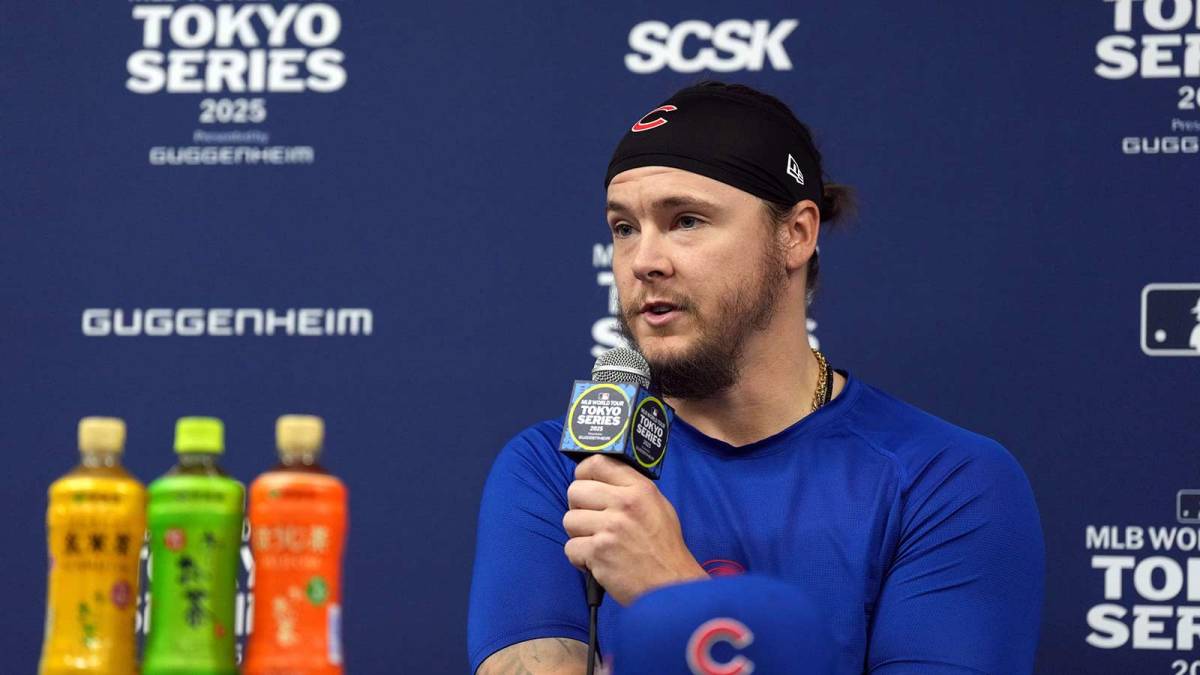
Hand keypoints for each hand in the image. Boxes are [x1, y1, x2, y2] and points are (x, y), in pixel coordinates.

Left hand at [562, 455, 706, 605]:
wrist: (671, 586)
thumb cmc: (665, 549)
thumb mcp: (658, 506)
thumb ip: (631, 489)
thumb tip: (600, 479)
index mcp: (639, 488)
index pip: (597, 463)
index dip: (584, 474)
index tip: (586, 485)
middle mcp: (624, 503)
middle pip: (575, 491)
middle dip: (579, 508)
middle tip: (593, 523)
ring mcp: (610, 527)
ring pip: (569, 520)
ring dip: (579, 535)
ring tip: (599, 545)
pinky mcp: (598, 552)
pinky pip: (570, 548)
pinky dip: (580, 559)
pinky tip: (598, 563)